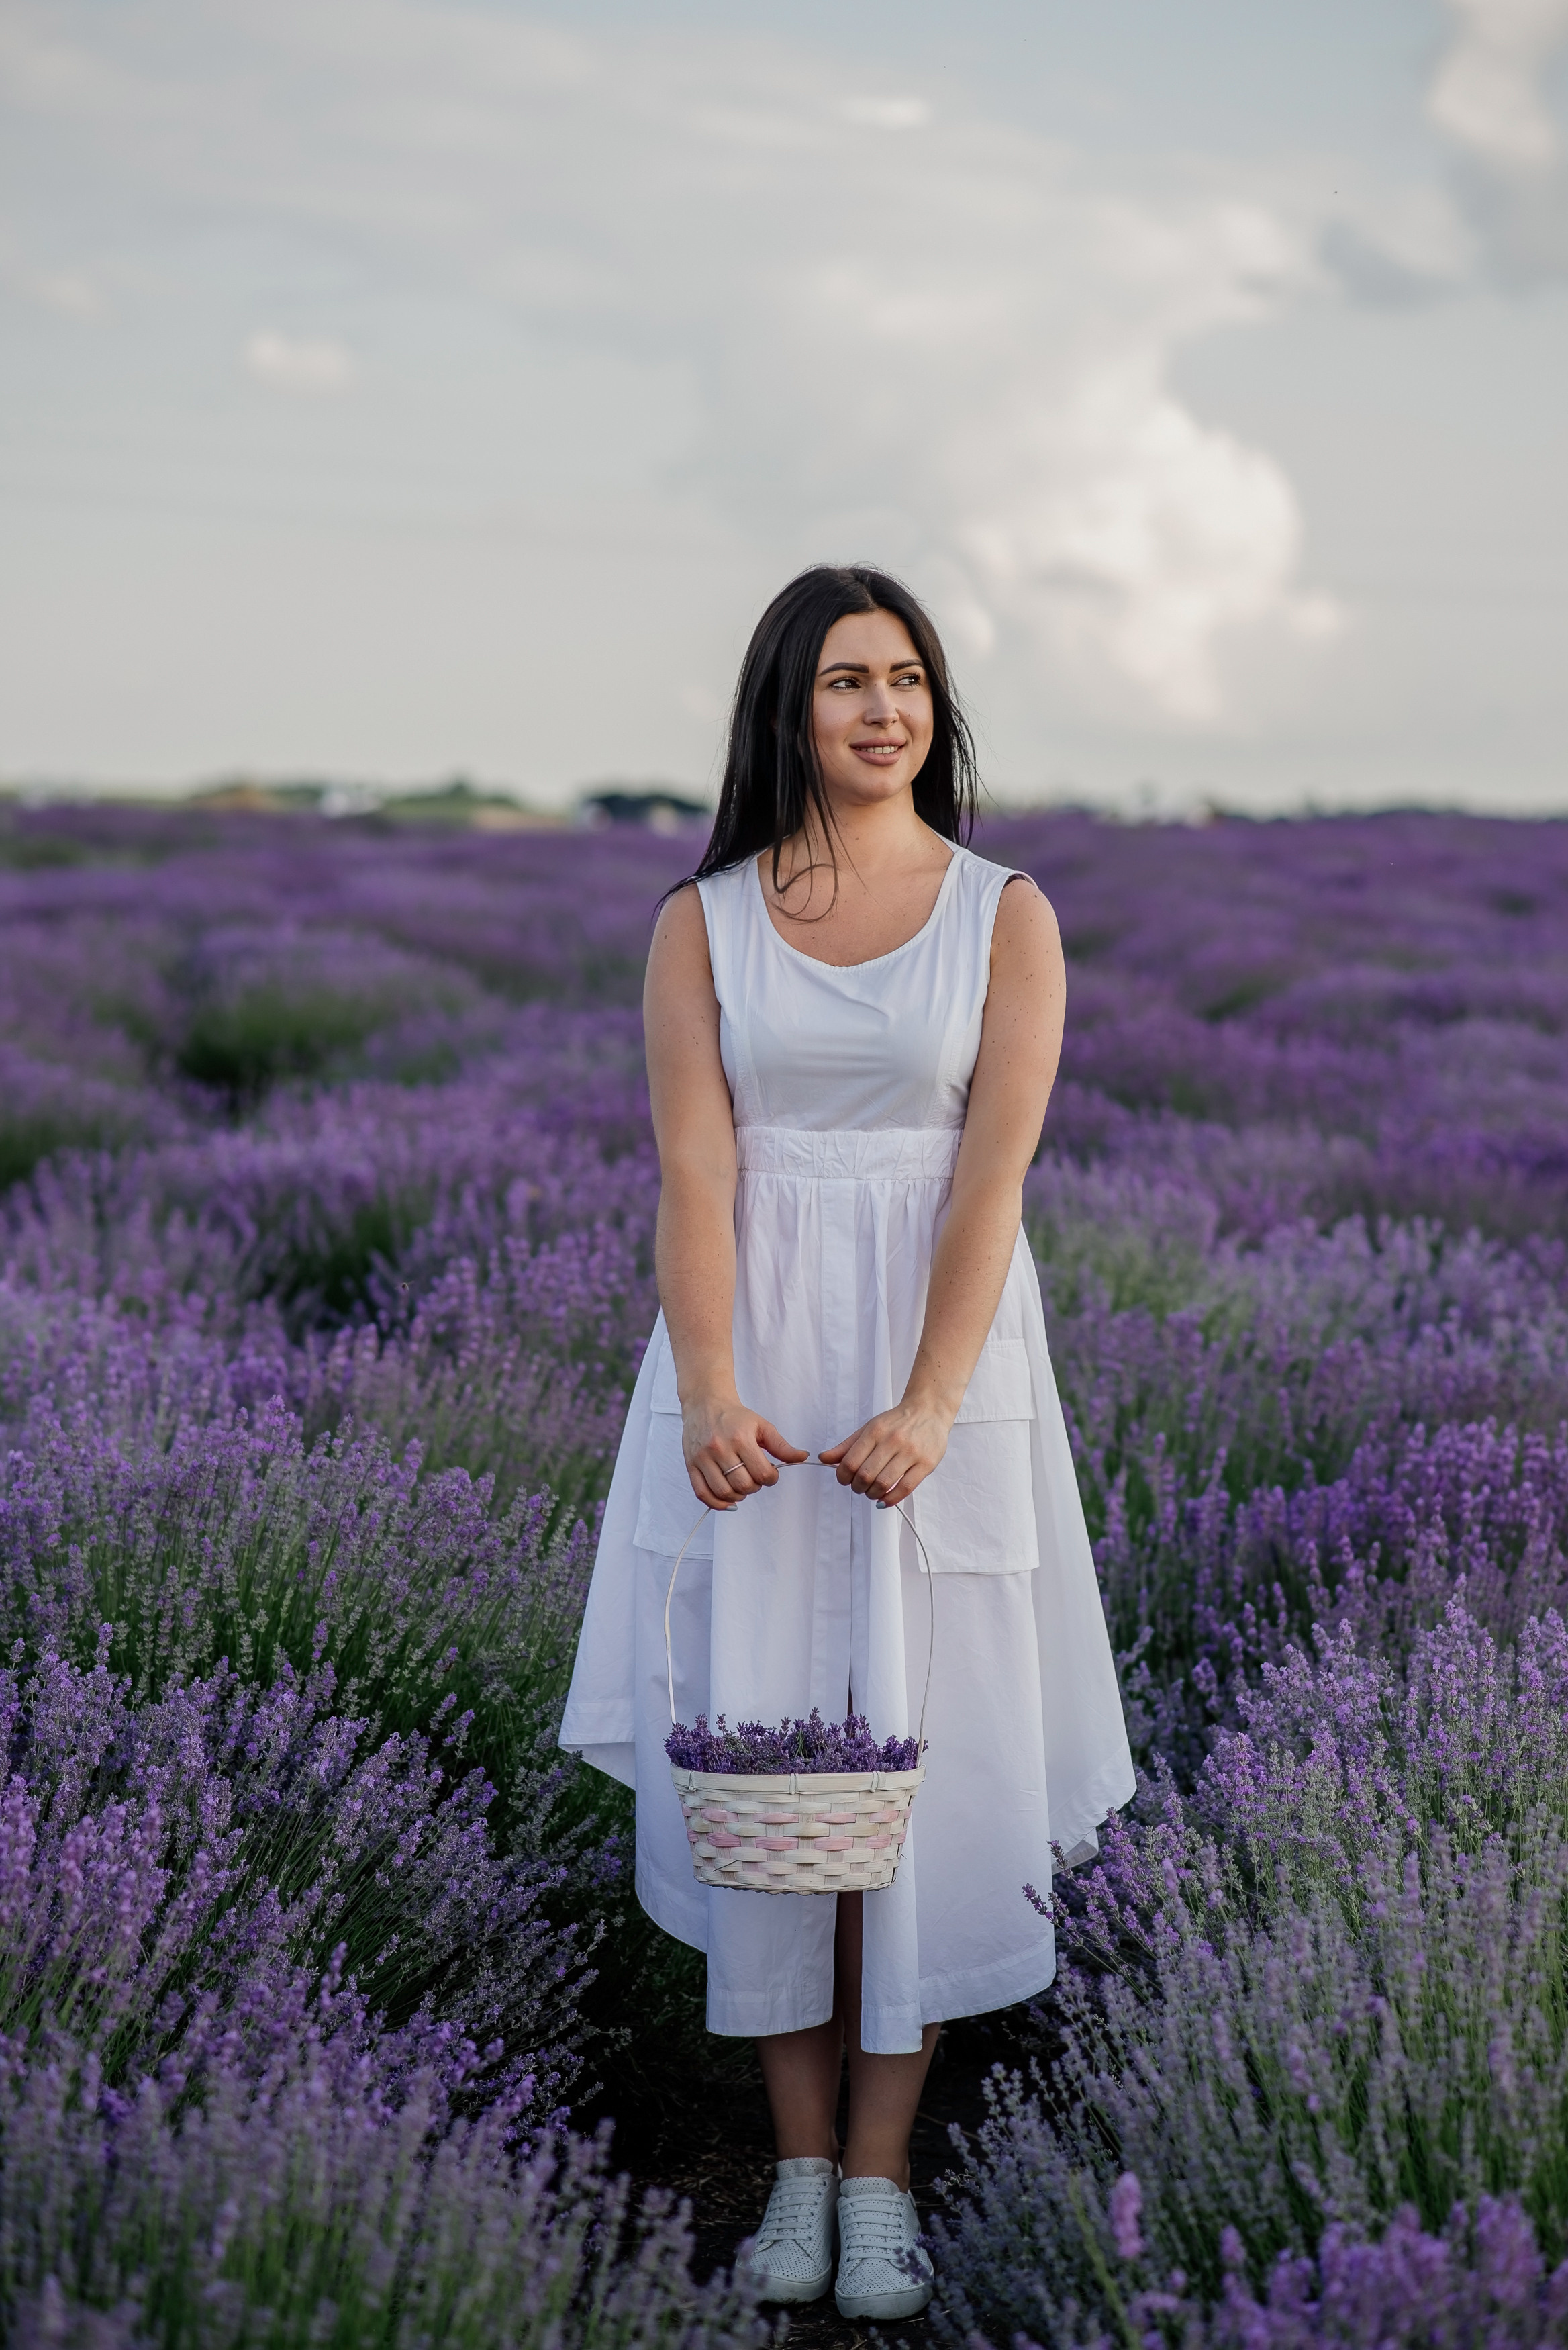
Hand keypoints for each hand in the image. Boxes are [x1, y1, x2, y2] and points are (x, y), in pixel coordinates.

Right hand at [682, 1399, 808, 1508]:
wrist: (706, 1403)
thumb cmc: (735, 1416)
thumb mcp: (762, 1426)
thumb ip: (781, 1445)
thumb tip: (802, 1457)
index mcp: (740, 1438)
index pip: (761, 1473)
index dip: (771, 1478)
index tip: (769, 1472)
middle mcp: (720, 1448)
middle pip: (743, 1485)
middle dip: (754, 1487)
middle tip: (755, 1478)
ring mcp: (703, 1458)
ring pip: (723, 1492)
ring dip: (737, 1496)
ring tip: (741, 1486)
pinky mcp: (691, 1464)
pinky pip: (702, 1493)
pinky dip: (716, 1503)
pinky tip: (727, 1501)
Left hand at [819, 1398, 953, 1507]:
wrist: (929, 1410)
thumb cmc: (897, 1422)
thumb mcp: (869, 1428)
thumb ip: (847, 1446)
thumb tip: (824, 1458)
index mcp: (875, 1431)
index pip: (850, 1462)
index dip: (843, 1476)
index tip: (844, 1479)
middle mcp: (892, 1441)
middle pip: (865, 1475)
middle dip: (857, 1487)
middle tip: (859, 1487)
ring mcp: (910, 1453)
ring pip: (884, 1483)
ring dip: (872, 1494)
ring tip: (872, 1492)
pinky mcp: (926, 1464)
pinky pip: (905, 1488)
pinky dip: (891, 1499)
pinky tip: (884, 1500)